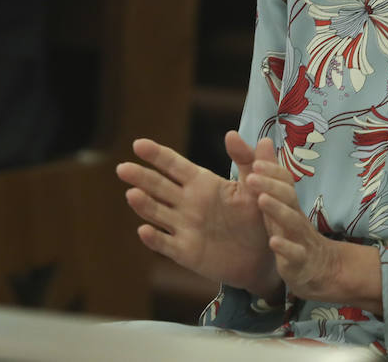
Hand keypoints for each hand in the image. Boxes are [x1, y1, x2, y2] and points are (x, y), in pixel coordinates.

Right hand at [117, 132, 280, 298]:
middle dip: (141, 177)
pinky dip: (154, 239)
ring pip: (157, 213)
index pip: (174, 165)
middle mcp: (187, 203)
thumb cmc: (258, 215)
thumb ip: (246, 160)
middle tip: (123, 168)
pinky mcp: (186, 251)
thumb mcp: (255, 185)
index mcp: (202, 183)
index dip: (157, 155)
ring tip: (132, 194)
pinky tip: (144, 230)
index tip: (138, 144)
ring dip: (144, 205)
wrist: (264, 254)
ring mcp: (184, 227)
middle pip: (159, 186)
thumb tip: (233, 133)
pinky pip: (166, 244)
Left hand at [247, 156, 382, 314]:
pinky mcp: (299, 262)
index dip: (272, 170)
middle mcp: (295, 216)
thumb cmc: (291, 231)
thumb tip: (263, 140)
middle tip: (251, 176)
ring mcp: (299, 238)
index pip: (285, 181)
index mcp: (289, 202)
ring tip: (261, 200)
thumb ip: (270, 175)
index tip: (255, 161)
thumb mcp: (278, 204)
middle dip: (270, 185)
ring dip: (277, 210)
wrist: (318, 267)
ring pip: (291, 222)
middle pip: (288, 197)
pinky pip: (293, 254)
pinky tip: (273, 242)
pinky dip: (284, 248)